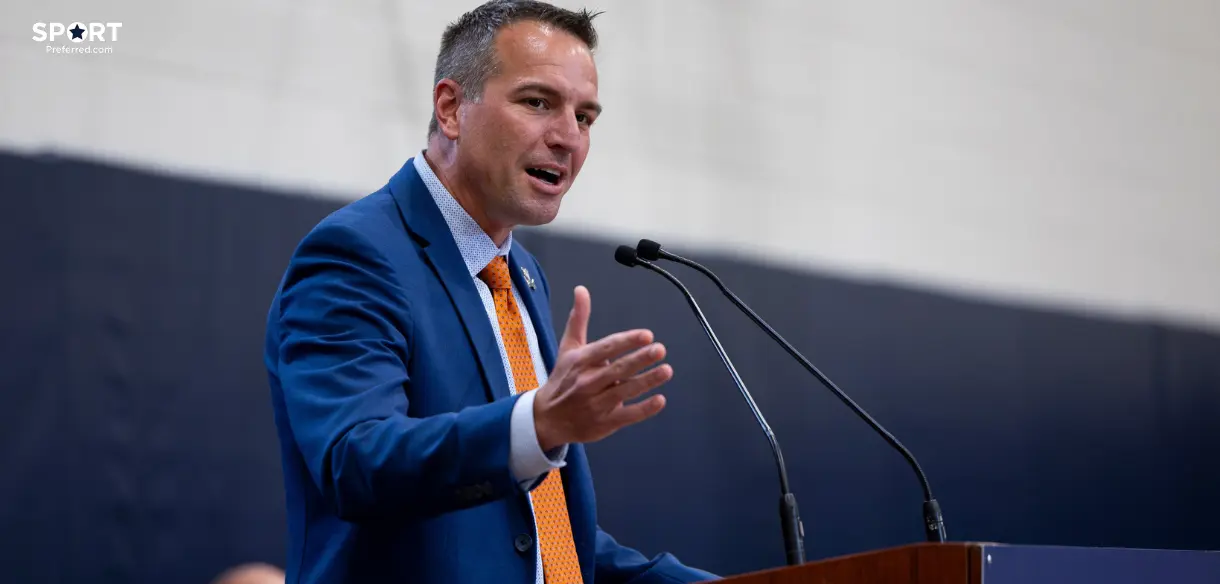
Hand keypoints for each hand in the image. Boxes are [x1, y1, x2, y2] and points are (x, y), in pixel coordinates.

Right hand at [533, 285, 670, 450]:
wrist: (547, 419)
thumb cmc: (563, 379)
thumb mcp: (568, 348)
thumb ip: (579, 319)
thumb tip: (581, 289)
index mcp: (581, 361)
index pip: (606, 348)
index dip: (627, 341)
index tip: (646, 334)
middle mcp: (588, 382)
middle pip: (618, 369)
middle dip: (640, 359)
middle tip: (660, 349)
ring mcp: (596, 404)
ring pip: (625, 391)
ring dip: (647, 381)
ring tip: (666, 370)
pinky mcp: (605, 423)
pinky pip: (627, 415)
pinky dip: (644, 409)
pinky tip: (660, 399)